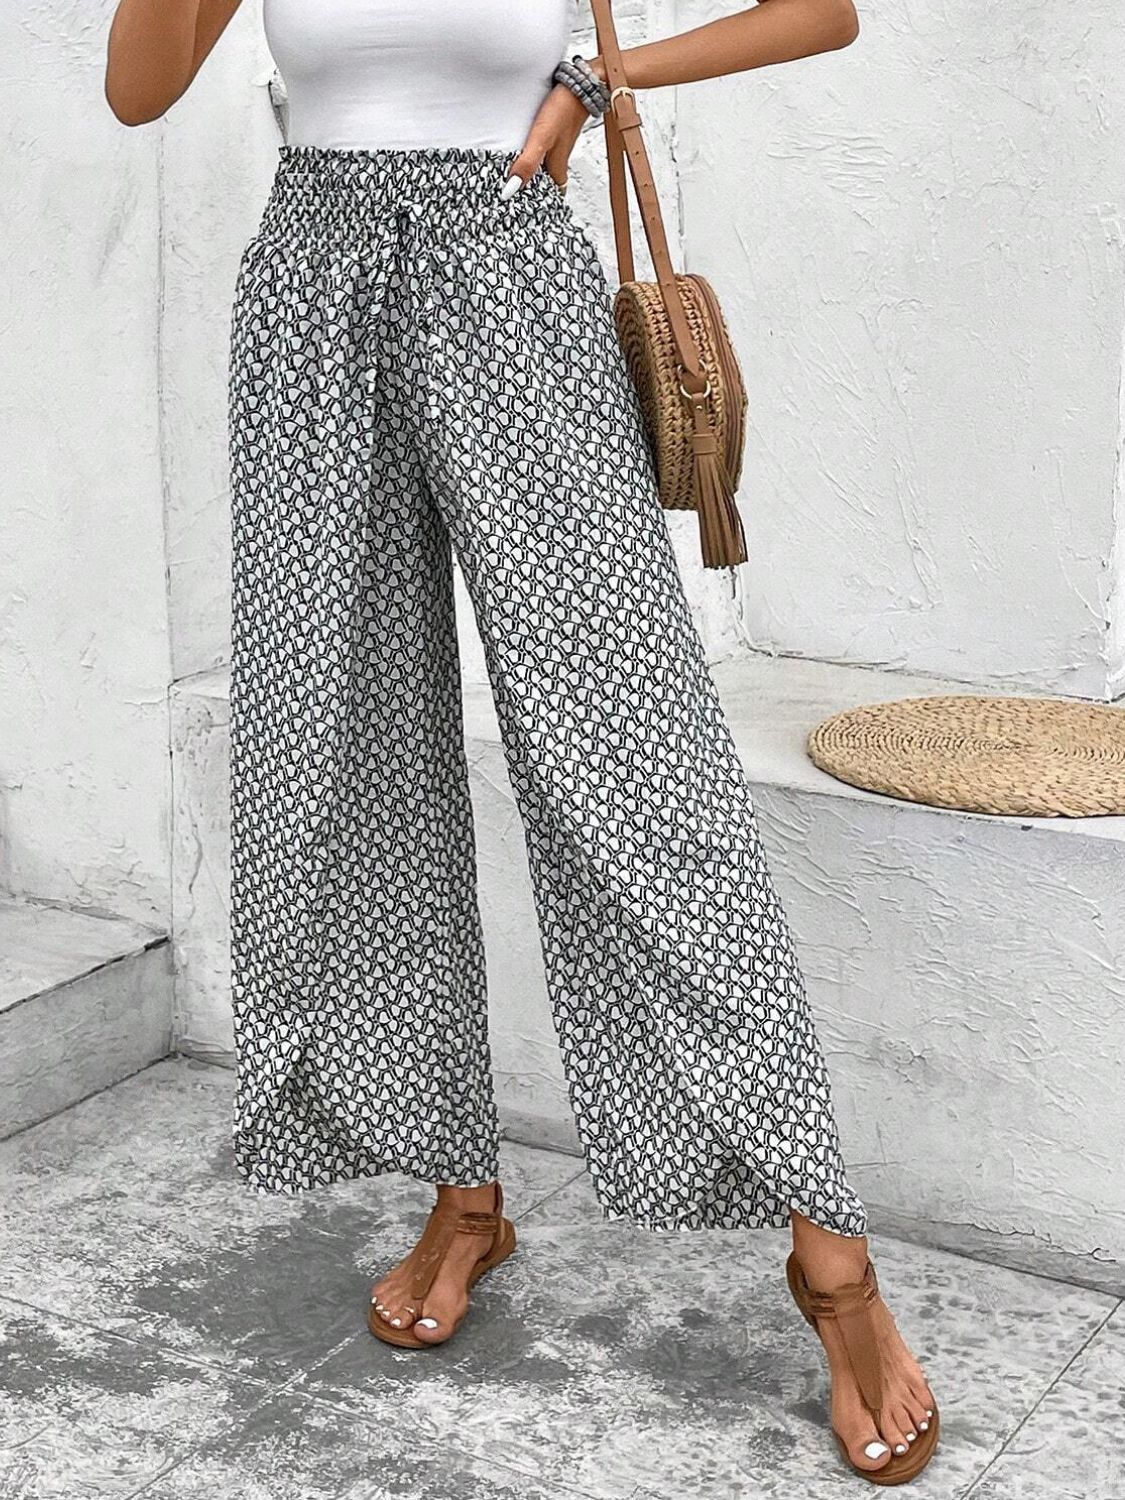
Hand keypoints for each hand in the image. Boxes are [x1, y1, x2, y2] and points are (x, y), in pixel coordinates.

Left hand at [501, 57, 608, 196]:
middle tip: (513, 197)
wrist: (579, 83)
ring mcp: (557, 147)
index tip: (521, 211)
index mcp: (557, 169)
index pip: (549, 197)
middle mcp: (558, 161)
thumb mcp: (541, 140)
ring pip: (544, 168)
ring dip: (531, 173)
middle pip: (546, 184)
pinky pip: (542, 151)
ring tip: (512, 177)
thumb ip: (527, 164)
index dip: (537, 205)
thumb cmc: (562, 110)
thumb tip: (511, 189)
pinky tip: (522, 151)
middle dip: (532, 191)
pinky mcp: (554, 134)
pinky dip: (533, 156)